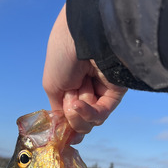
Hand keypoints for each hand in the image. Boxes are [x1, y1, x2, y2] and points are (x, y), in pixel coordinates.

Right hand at [43, 5, 126, 141]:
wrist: (84, 35)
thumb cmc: (63, 54)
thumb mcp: (52, 85)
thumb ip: (58, 110)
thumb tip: (64, 132)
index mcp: (71, 84)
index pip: (69, 114)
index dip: (65, 124)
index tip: (60, 131)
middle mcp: (87, 88)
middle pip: (79, 120)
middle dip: (70, 115)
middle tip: (68, 101)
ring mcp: (102, 91)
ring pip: (90, 120)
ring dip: (78, 111)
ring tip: (75, 96)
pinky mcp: (116, 93)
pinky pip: (101, 113)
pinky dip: (89, 113)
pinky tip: (79, 104)